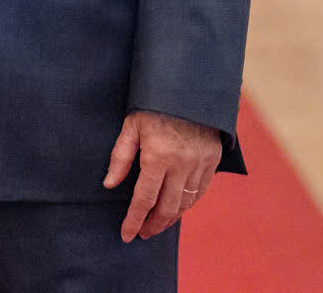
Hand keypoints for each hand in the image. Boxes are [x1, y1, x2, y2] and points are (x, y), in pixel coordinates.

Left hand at [103, 110, 221, 240]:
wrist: (190, 89)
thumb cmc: (154, 106)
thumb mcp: (131, 125)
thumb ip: (120, 156)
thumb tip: (109, 185)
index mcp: (158, 157)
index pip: (144, 199)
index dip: (134, 220)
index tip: (127, 235)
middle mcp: (181, 165)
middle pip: (167, 207)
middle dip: (153, 225)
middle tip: (142, 233)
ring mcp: (199, 164)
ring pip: (185, 203)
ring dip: (171, 218)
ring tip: (157, 225)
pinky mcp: (212, 161)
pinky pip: (200, 191)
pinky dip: (188, 204)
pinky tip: (178, 208)